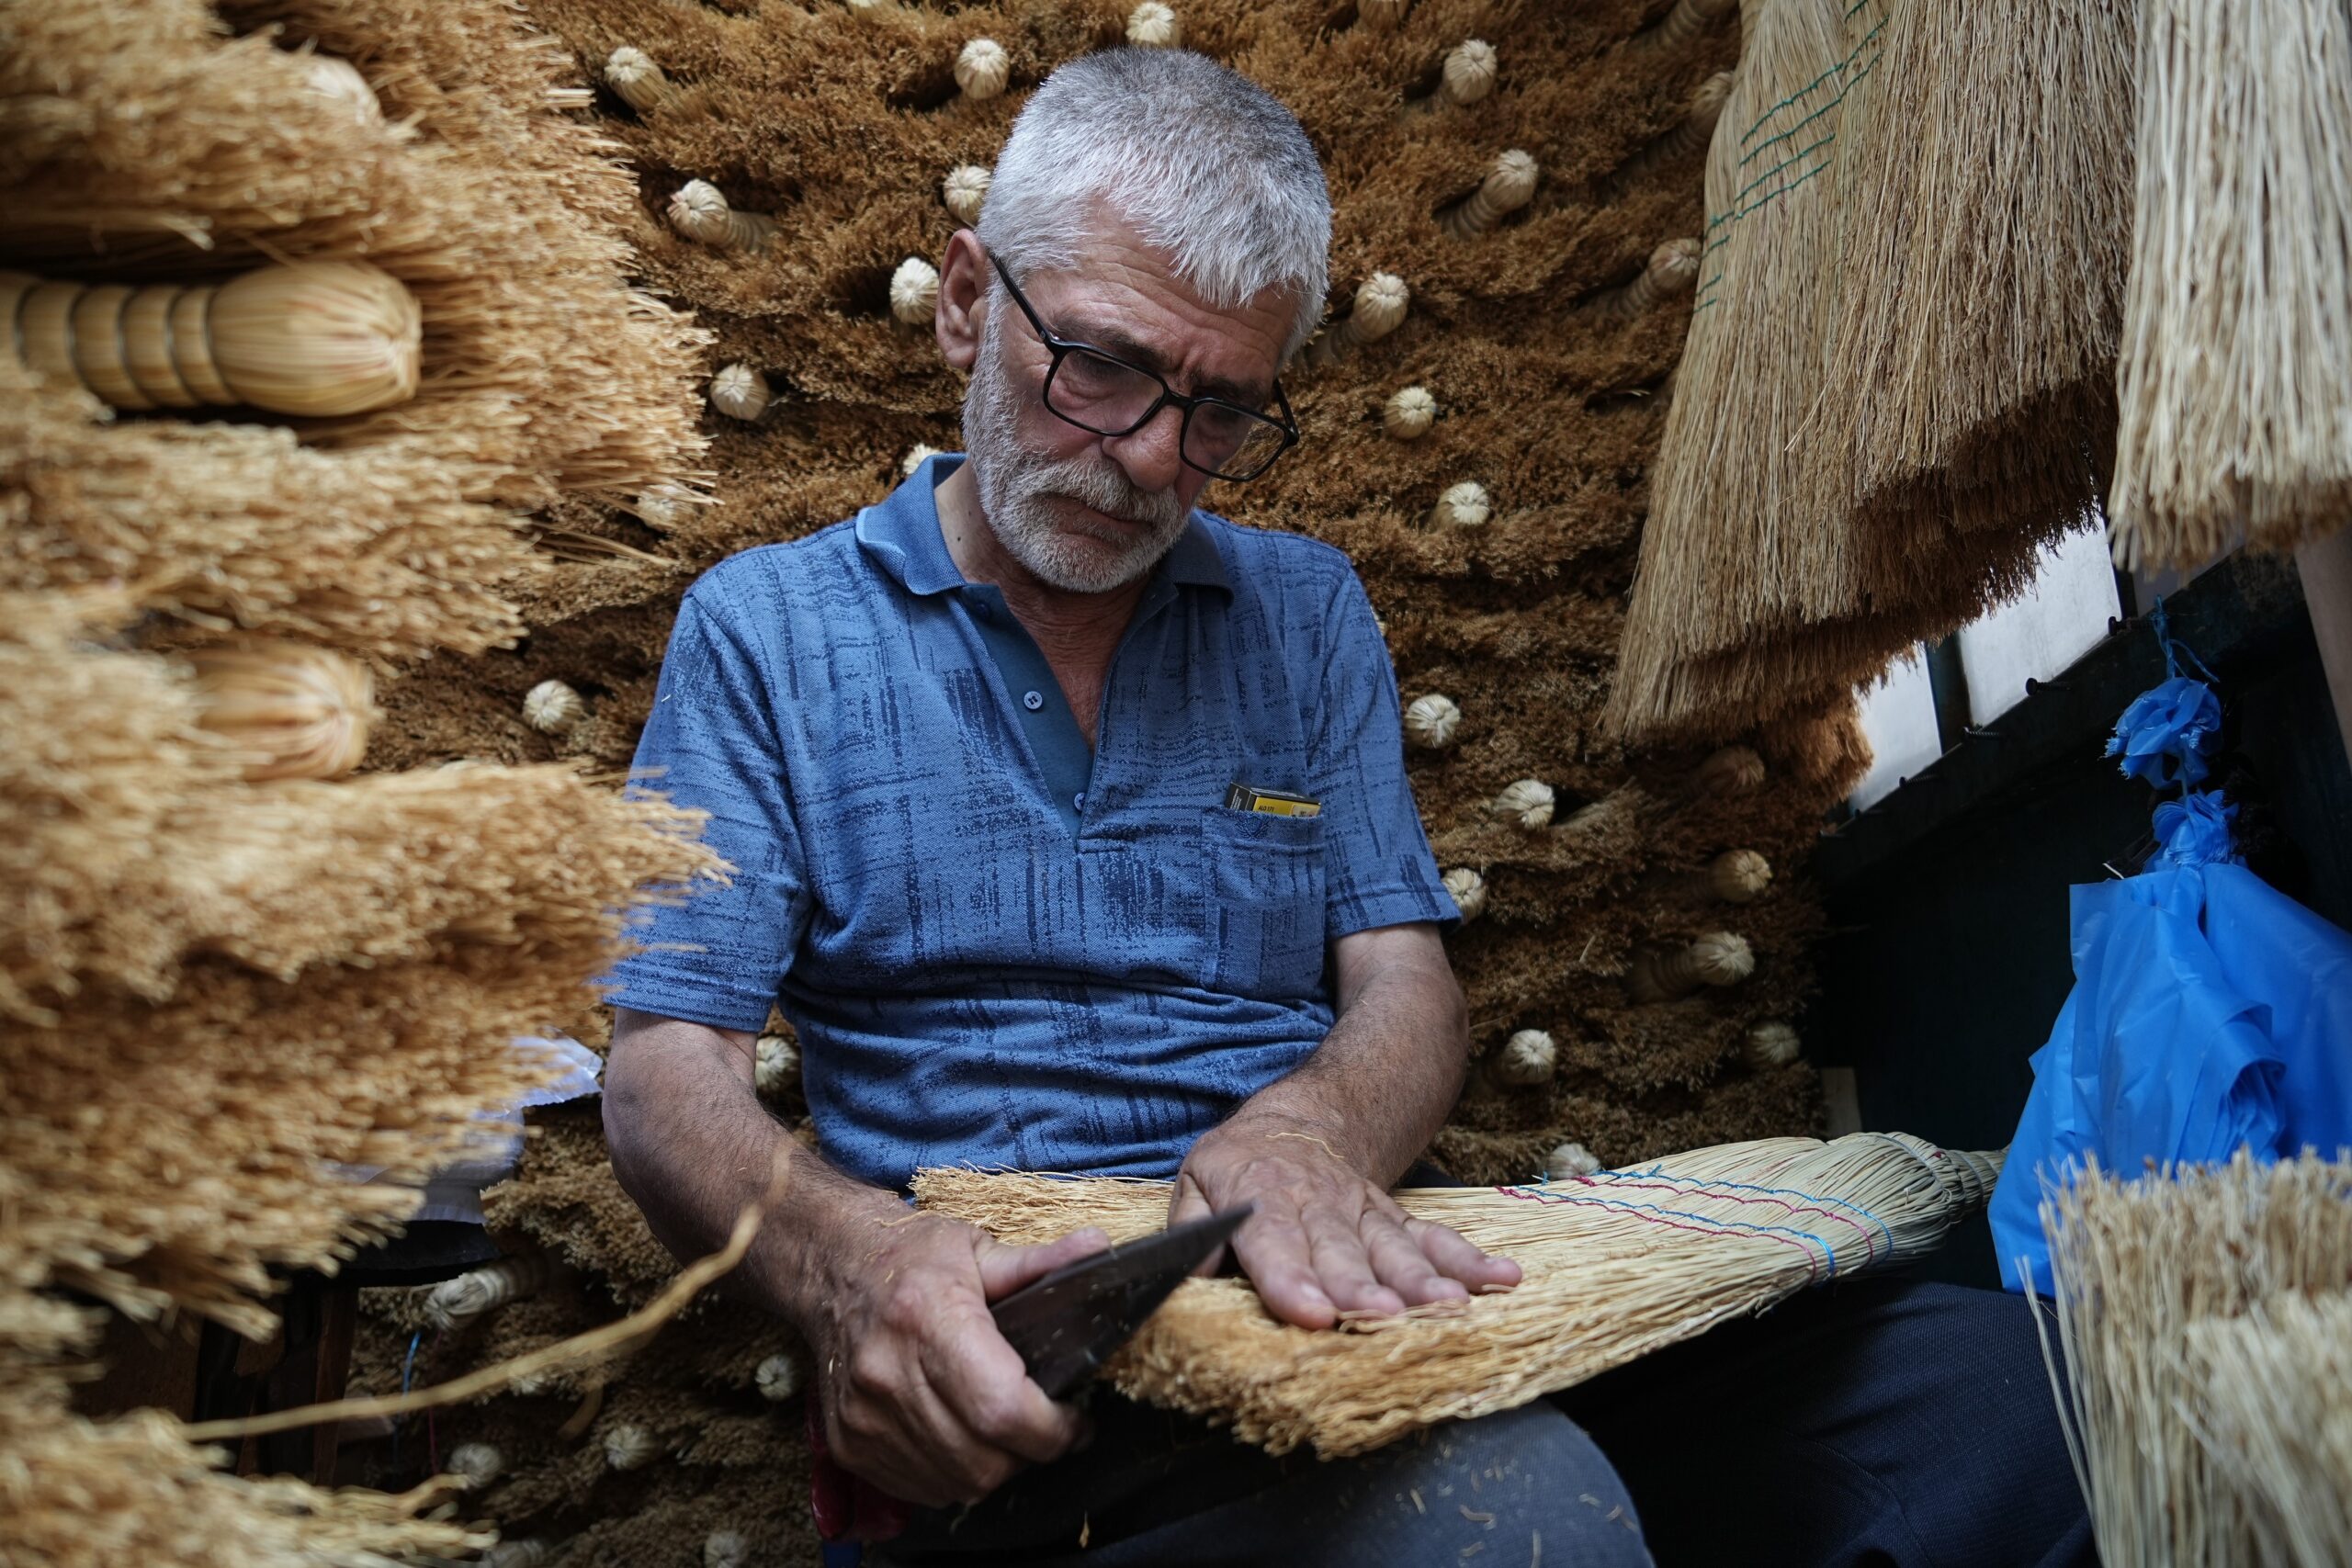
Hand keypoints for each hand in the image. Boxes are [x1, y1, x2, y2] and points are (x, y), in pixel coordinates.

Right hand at [805, 1209, 1109, 1507]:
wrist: (829, 1268)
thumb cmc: (908, 1257)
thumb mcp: (975, 1248)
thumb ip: (1040, 1261)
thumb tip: (1100, 1247)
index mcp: (927, 1319)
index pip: (1000, 1408)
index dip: (1051, 1429)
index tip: (1075, 1420)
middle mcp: (888, 1374)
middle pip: (983, 1459)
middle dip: (1031, 1453)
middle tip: (1048, 1427)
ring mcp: (864, 1416)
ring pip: (956, 1483)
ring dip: (995, 1468)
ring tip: (1008, 1432)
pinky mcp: (849, 1444)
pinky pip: (920, 1489)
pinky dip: (954, 1476)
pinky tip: (966, 1441)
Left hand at [1168, 1114, 1519, 1328]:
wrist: (1305, 1119)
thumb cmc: (1242, 1163)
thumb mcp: (1198, 1178)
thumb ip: (1190, 1226)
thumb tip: (1189, 1273)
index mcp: (1263, 1201)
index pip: (1275, 1245)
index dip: (1292, 1281)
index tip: (1311, 1314)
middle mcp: (1320, 1208)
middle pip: (1343, 1254)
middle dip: (1363, 1289)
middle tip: (1384, 1318)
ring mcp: (1365, 1215)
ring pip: (1395, 1249)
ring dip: (1422, 1281)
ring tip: (1448, 1307)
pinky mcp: (1397, 1221)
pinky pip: (1435, 1239)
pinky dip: (1470, 1261)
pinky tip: (1500, 1281)